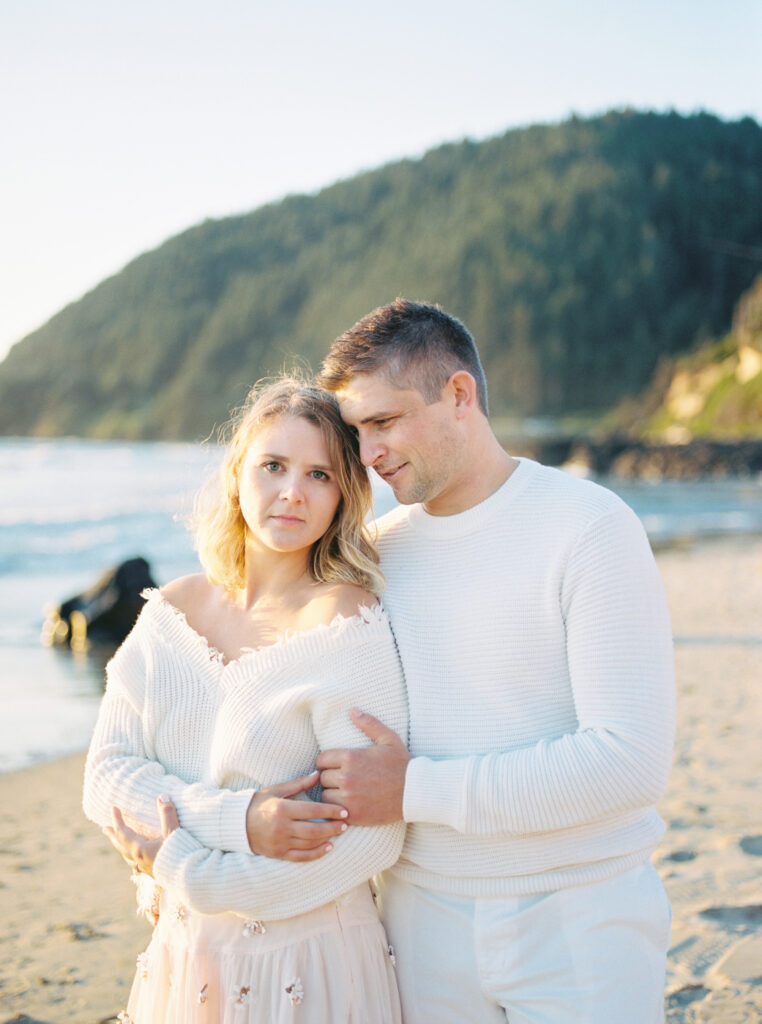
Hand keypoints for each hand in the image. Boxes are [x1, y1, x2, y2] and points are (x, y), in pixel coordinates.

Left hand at [103, 795, 179, 878]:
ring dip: (121, 848)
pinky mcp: (153, 873)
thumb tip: (162, 796)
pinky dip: (133, 859)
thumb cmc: (180, 854)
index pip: (123, 832)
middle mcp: (139, 859)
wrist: (188, 878)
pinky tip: (138, 862)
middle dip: (112, 836)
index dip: (117, 819)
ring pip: (128, 857)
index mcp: (140, 848)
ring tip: (120, 844)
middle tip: (105, 828)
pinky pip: (137, 866)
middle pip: (120, 846)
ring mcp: (145, 868)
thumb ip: (168, 813)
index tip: (113, 808)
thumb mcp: (174, 831)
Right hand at [246, 771, 348, 860]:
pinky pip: (301, 857)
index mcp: (282, 809)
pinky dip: (316, 854)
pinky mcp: (279, 854)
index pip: (312, 811)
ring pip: (309, 844)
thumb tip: (318, 775)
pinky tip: (328, 848)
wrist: (238, 824)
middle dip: (333, 827)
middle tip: (346, 823)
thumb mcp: (277, 790)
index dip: (331, 811)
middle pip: (314, 830)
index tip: (344, 810)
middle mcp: (282, 828)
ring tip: (340, 832)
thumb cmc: (259, 803)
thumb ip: (299, 783)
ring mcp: (280, 843)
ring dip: (328, 838)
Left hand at [316, 709, 409, 825]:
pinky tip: (347, 804)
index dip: (327, 762)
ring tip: (343, 792)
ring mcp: (349, 797)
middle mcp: (346, 777)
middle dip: (330, 777)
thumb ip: (369, 724)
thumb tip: (352, 711)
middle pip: (322, 778)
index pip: (322, 759)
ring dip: (332, 793)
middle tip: (341, 779)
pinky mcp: (353, 814)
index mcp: (351, 757)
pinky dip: (337, 808)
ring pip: (325, 795)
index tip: (335, 765)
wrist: (414, 792)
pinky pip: (333, 811)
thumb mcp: (388, 739)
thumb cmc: (401, 764)